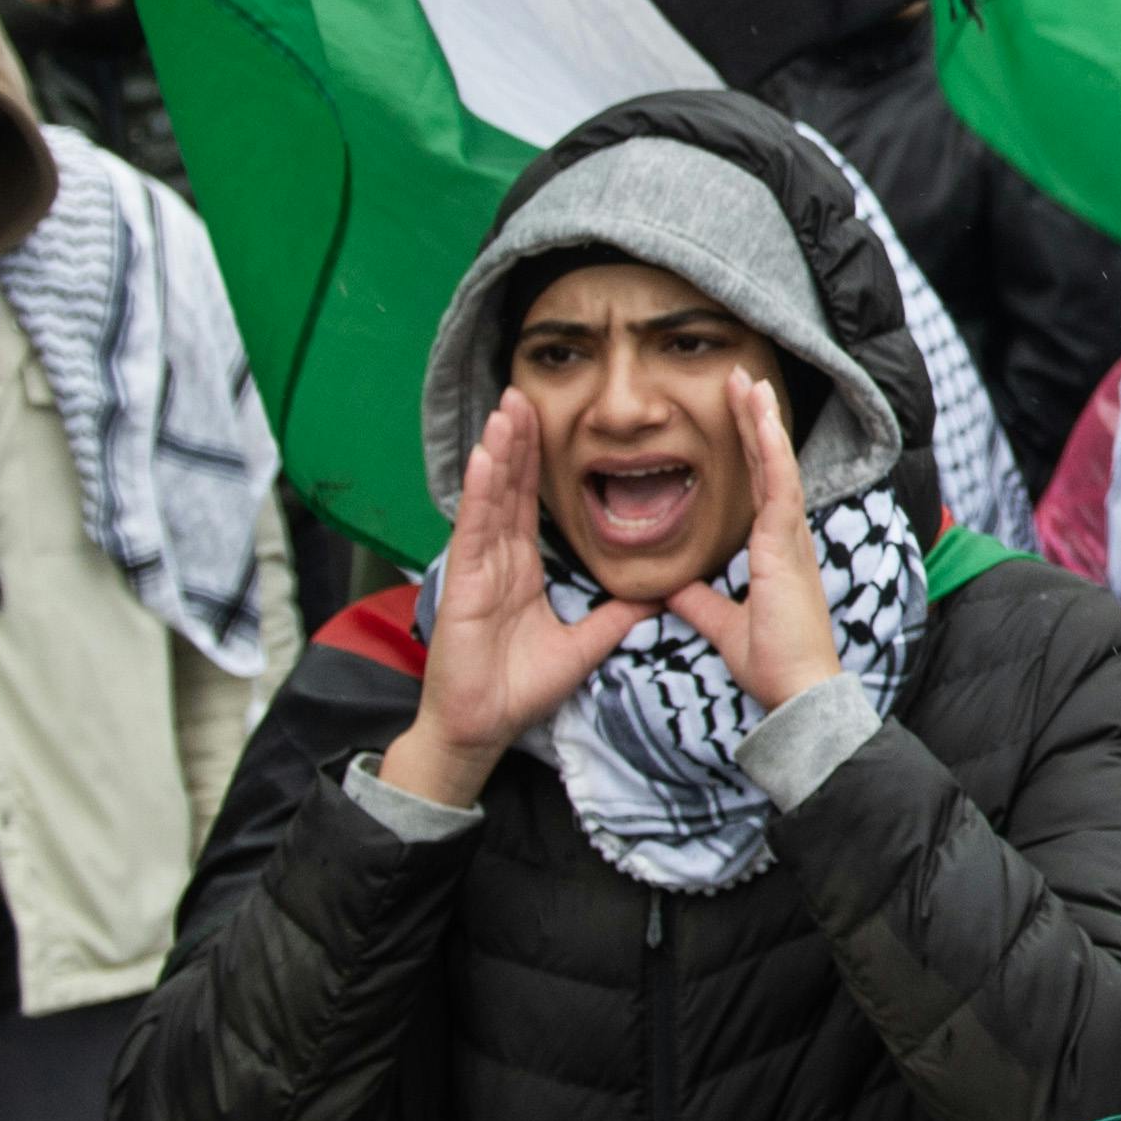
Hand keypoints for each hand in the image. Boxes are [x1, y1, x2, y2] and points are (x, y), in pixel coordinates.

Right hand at [385, 395, 646, 807]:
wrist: (483, 726)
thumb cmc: (518, 688)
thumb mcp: (583, 646)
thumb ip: (615, 617)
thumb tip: (655, 596)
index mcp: (523, 568)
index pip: (533, 503)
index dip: (540, 463)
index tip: (550, 423)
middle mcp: (498, 559)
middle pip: (510, 488)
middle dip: (518, 441)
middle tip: (526, 393)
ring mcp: (479, 567)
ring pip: (491, 498)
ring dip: (498, 452)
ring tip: (508, 409)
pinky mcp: (465, 583)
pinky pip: (475, 529)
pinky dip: (480, 492)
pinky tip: (485, 457)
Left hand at [663, 372, 840, 708]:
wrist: (796, 690)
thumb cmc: (773, 663)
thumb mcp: (723, 625)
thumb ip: (700, 602)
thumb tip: (672, 587)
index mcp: (775, 551)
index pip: (760, 486)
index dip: (750, 446)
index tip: (738, 410)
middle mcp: (787, 537)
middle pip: (770, 465)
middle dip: (755, 420)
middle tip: (742, 378)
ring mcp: (791, 539)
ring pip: (777, 466)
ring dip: (763, 422)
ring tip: (751, 382)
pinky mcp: (788, 547)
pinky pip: (780, 488)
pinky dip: (773, 452)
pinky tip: (763, 421)